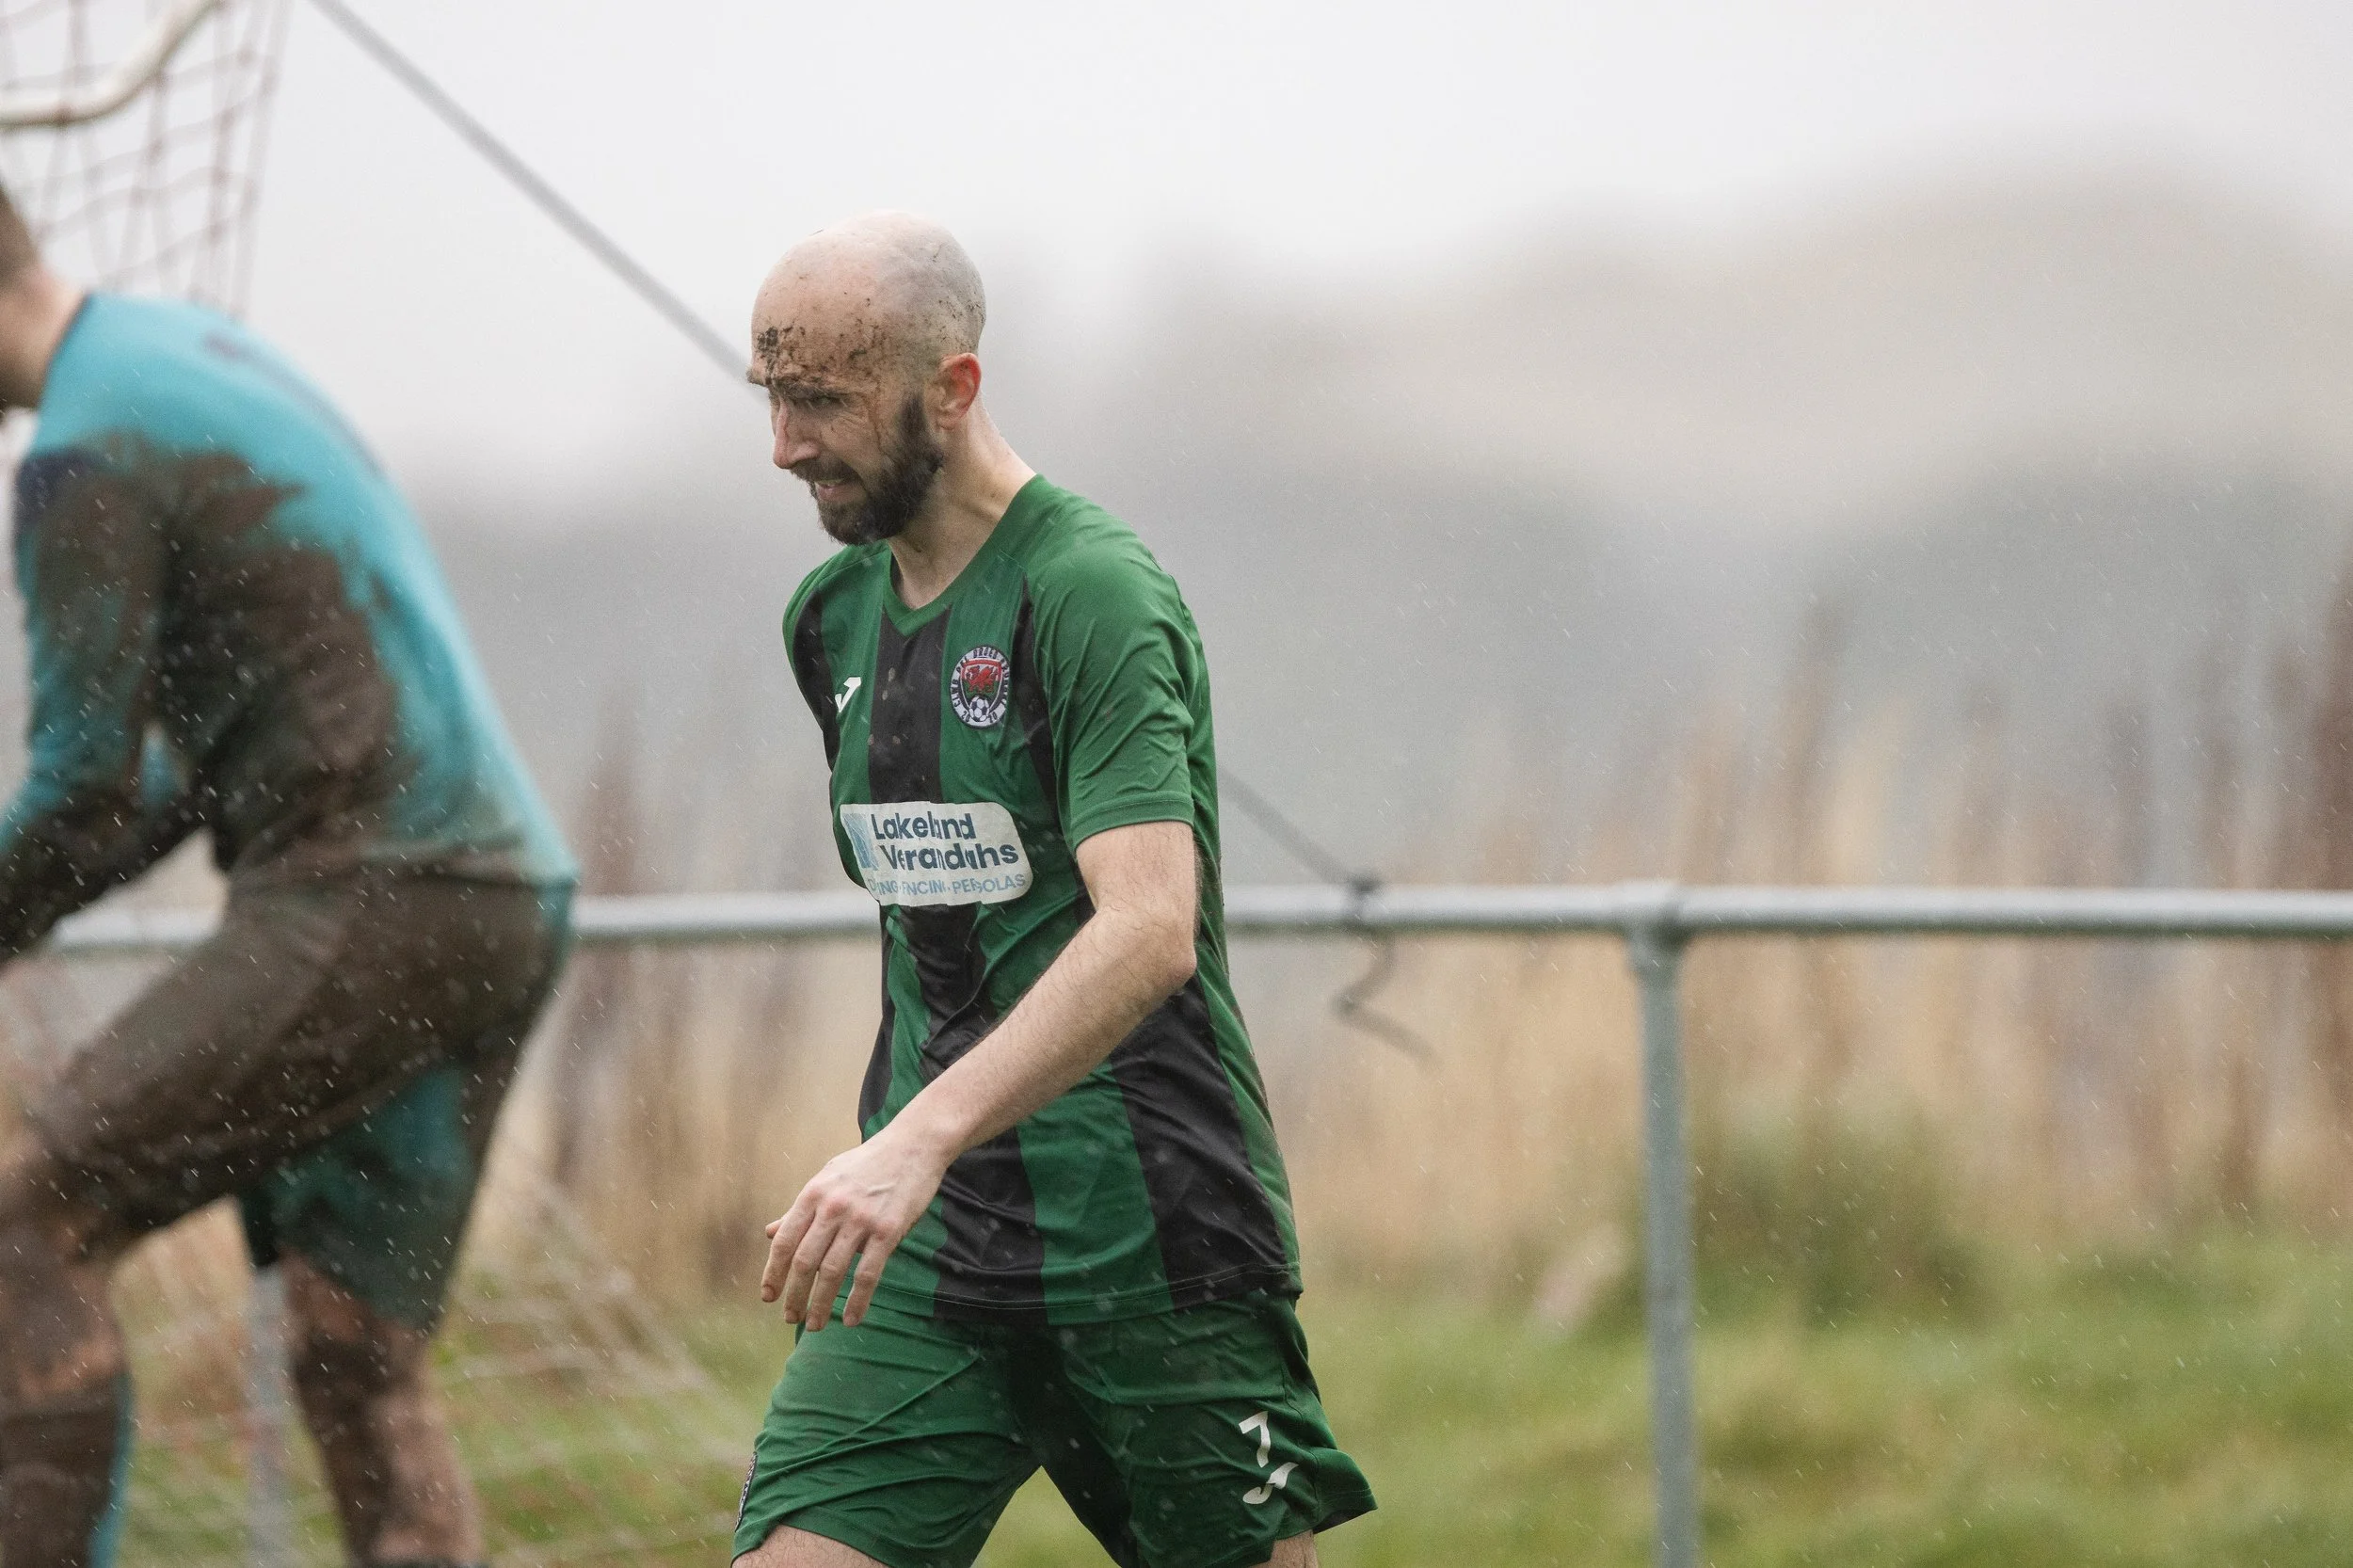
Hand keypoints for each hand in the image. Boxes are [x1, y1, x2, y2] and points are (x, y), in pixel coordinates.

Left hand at [760, 1121, 951, 1330]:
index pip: (785, 1242)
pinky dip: (857, 1301)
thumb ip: (800, 1208)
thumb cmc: (868, 1162)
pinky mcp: (888, 1231)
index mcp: (813, 1194)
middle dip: (794, 1296)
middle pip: (805, 1262)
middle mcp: (832, 1208)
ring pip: (832, 1272)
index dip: (773, 1273)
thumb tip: (770, 1233)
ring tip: (815, 1325)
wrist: (914, 1145)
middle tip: (790, 1318)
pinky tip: (850, 1320)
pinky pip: (868, 1274)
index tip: (768, 1296)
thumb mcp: (827, 1177)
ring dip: (820, 1304)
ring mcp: (860, 1220)